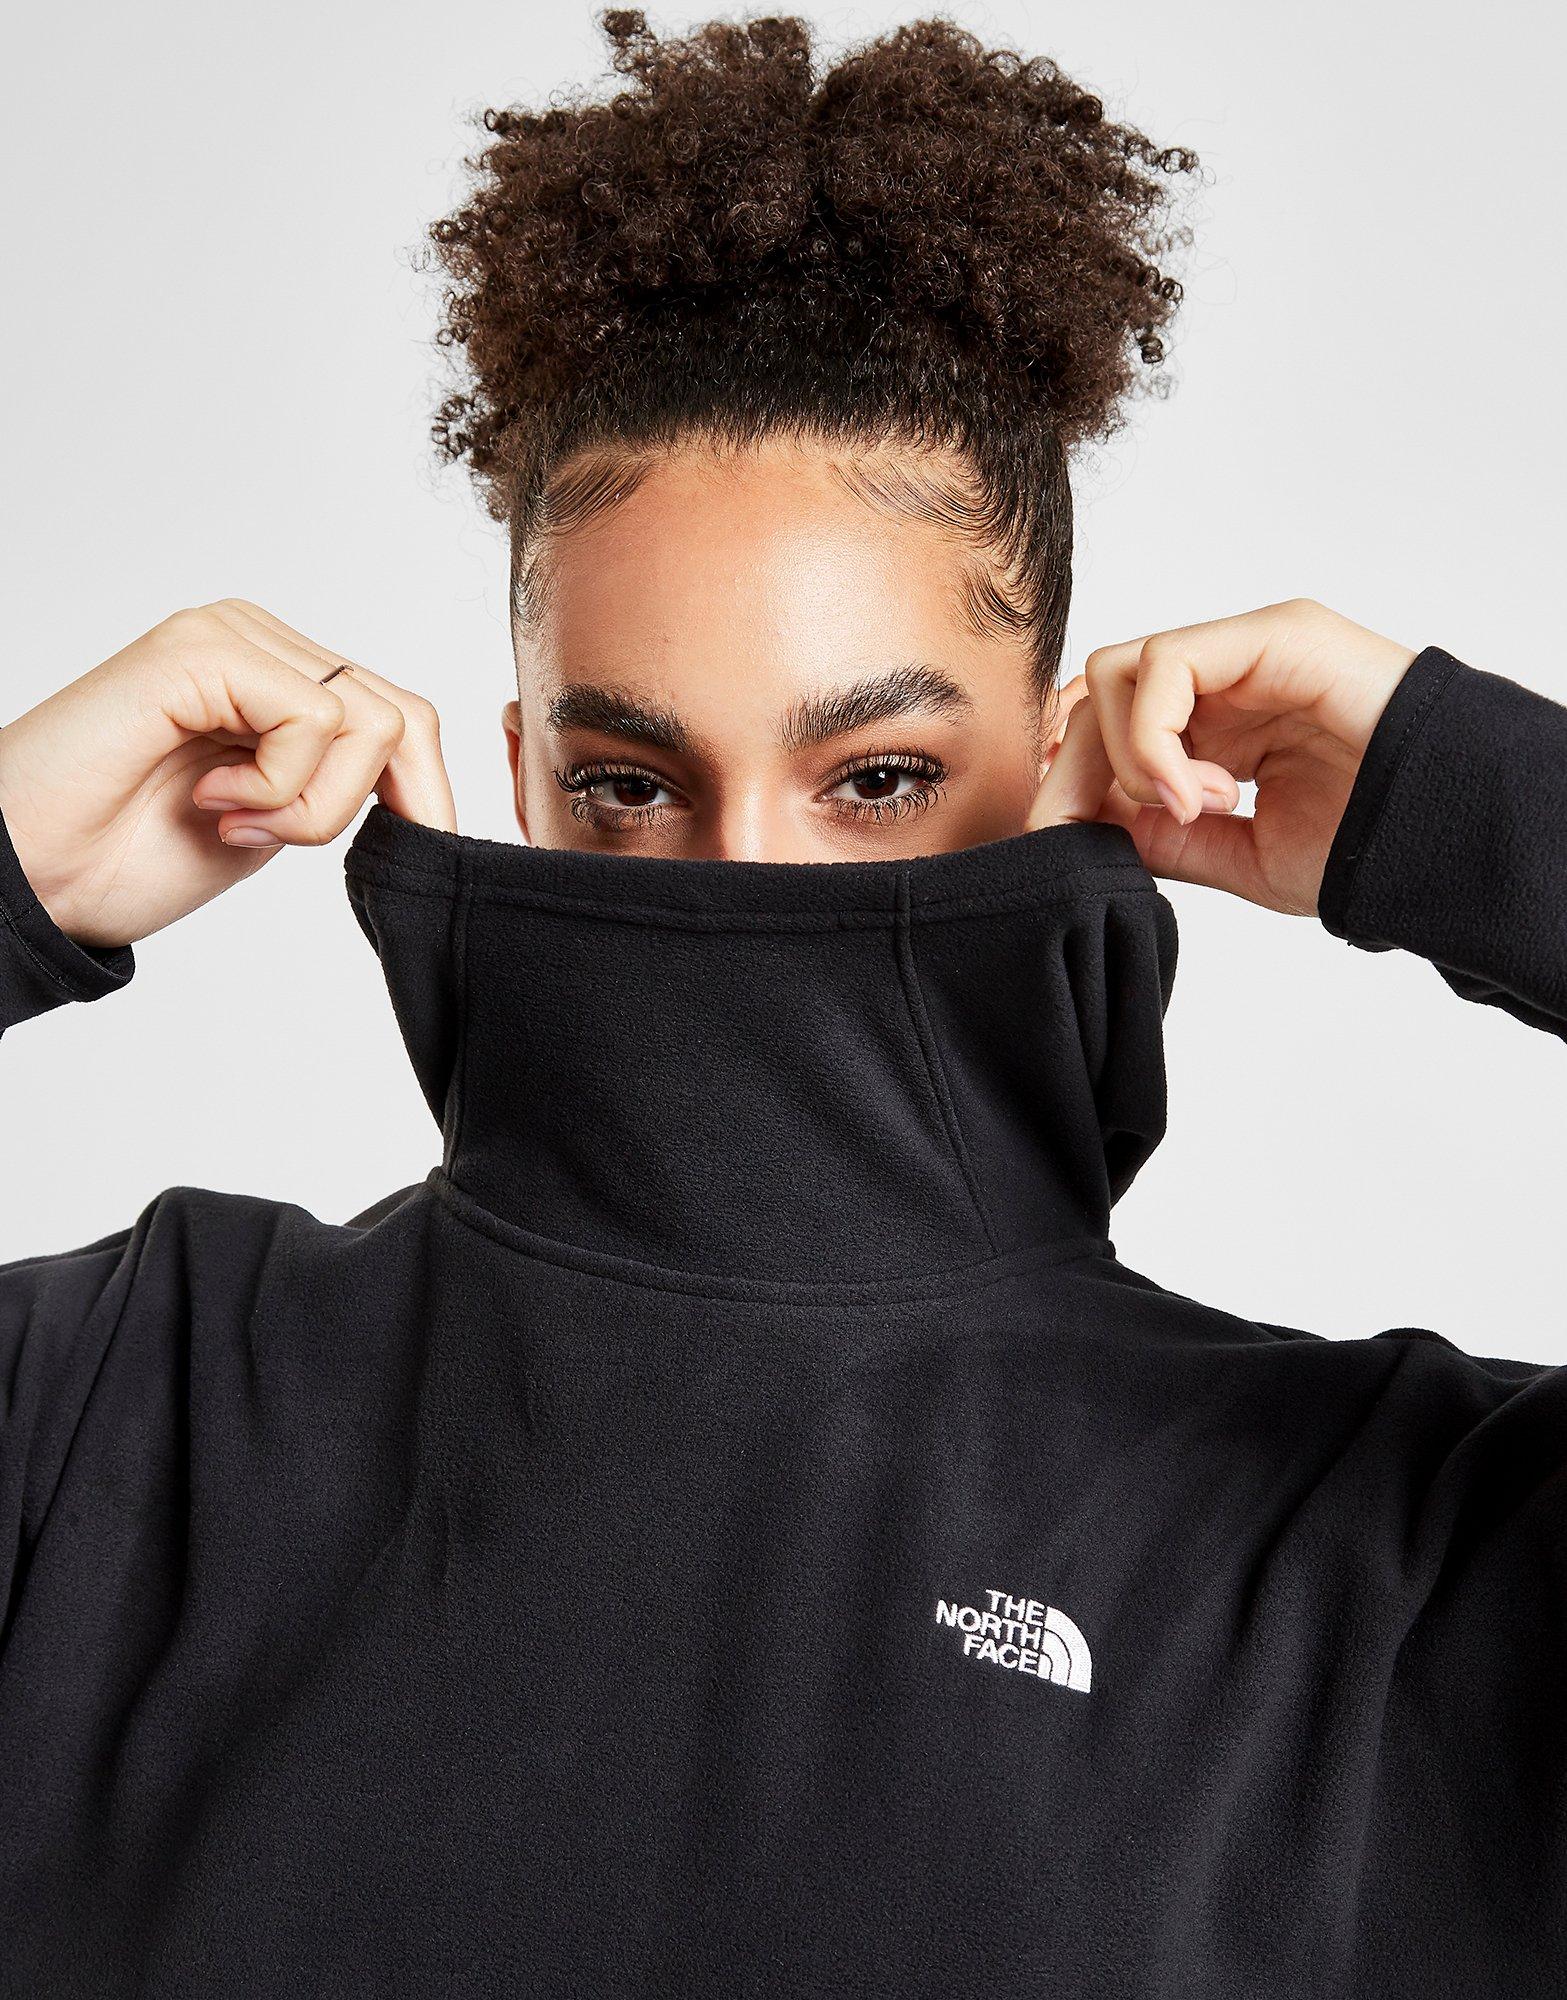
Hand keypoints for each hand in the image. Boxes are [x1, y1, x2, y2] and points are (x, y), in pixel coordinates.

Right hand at [0, 598, 455, 949]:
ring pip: (370, 724)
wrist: (33, 881)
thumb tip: (417, 792)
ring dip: (313, 806)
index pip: (401, 718)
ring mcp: (231, 638)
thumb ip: (333, 791)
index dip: (422, 795)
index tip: (398, 854)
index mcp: (280, 679)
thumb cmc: (124, 855)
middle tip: (267, 838)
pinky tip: (210, 801)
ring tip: (231, 820)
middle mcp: (261, 643)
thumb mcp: (270, 827)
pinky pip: (313, 721)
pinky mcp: (201, 653)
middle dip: (366, 807)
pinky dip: (280, 789)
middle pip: (402, 717)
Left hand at [1028, 597, 1418, 914]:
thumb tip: (1081, 823)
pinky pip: (1165, 663)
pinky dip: (1156, 738)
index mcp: (1213, 723)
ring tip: (1189, 809)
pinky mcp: (1272, 635)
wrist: (1441, 837)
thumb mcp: (1235, 854)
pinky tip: (1204, 793)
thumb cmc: (1361, 842)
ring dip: (1128, 754)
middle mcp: (1223, 676)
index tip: (1065, 832)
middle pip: (1097, 692)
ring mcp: (1247, 649)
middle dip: (1075, 769)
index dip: (1068, 770)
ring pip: (1119, 669)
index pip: (1103, 718)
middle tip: (1091, 832)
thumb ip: (1157, 836)